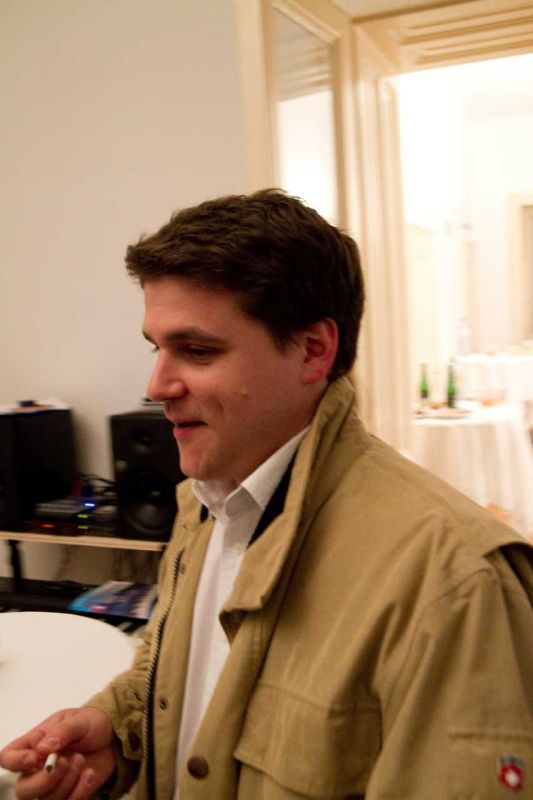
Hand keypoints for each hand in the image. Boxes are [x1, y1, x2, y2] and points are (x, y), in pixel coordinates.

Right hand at [0, 706, 115, 799]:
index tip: (35, 758)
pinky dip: (79, 793)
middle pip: (23, 789)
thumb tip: (43, 747)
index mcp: (33, 744)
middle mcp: (38, 768)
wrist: (113, 737)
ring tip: (81, 760)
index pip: (8, 757)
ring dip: (65, 783)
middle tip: (64, 761)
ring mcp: (53, 784)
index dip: (16, 762)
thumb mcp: (79, 720)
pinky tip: (89, 775)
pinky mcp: (69, 794)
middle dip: (43, 780)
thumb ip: (62, 731)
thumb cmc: (90, 724)